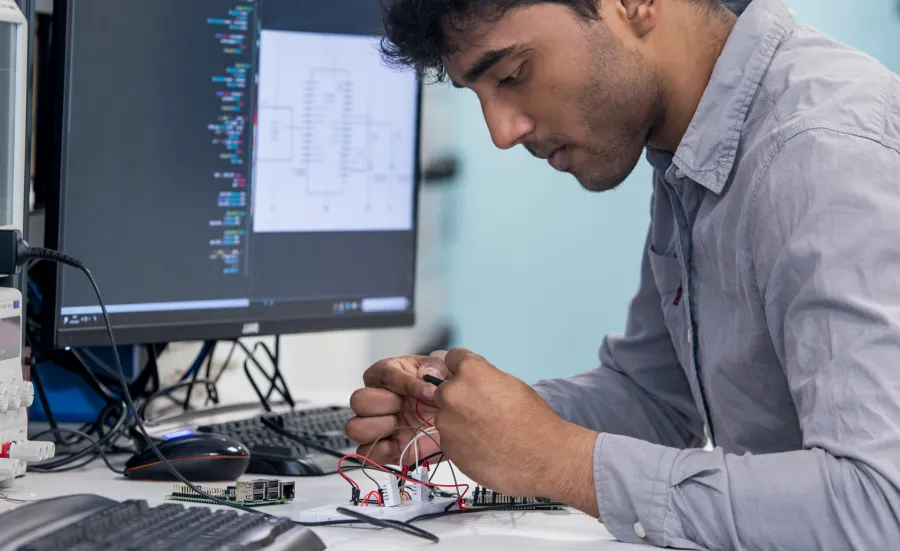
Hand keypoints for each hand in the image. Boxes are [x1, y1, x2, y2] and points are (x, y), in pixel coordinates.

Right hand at [345, 352, 449, 465]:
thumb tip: (425, 374)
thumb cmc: (446, 393)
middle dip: (385, 404)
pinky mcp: (385, 449)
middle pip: (359, 400)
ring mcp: (379, 425)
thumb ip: (436, 367)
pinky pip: (365, 454)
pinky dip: (379, 451)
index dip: (405, 383)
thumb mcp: (446, 372)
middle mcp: (379, 400)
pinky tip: (400, 444)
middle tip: (407, 408)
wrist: (459, 421)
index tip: (430, 391)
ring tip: (404, 426)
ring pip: (355, 427)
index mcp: (390, 375)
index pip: (384, 374)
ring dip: (380, 427)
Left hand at [434, 348, 599, 515]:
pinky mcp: (447, 447)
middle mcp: (452, 393)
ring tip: (484, 435)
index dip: (460, 369)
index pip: (452, 358)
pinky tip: (482, 449)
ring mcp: (446, 421)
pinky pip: (450, 439)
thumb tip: (474, 385)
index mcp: (470, 371)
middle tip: (480, 412)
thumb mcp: (511, 385)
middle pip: (444, 390)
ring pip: (446, 417)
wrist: (541, 458)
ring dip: (458, 422)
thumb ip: (485, 380)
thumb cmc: (533, 418)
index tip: (468, 379)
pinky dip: (461, 442)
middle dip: (458, 398)